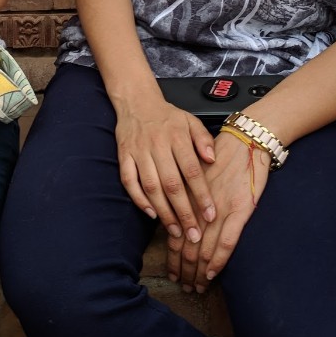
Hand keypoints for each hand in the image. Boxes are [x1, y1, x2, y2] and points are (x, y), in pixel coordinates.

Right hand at [114, 94, 215, 241]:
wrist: (136, 102)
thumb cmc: (167, 116)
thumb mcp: (190, 121)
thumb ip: (203, 140)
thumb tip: (212, 160)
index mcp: (176, 137)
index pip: (192, 171)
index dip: (201, 195)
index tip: (210, 215)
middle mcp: (157, 146)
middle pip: (172, 184)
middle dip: (184, 212)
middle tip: (194, 234)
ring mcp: (138, 152)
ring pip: (151, 187)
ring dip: (164, 212)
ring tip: (175, 231)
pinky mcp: (124, 156)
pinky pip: (129, 181)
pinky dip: (139, 199)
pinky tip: (151, 214)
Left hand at [168, 130, 269, 291]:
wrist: (245, 143)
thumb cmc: (220, 157)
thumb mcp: (196, 177)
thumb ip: (187, 199)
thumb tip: (177, 221)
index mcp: (188, 200)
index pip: (175, 235)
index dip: (172, 257)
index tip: (171, 273)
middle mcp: (201, 208)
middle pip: (187, 247)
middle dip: (184, 269)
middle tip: (182, 286)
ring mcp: (220, 211)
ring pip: (203, 249)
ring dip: (198, 271)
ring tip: (195, 287)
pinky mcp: (240, 212)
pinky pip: (226, 243)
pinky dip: (217, 261)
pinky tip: (211, 275)